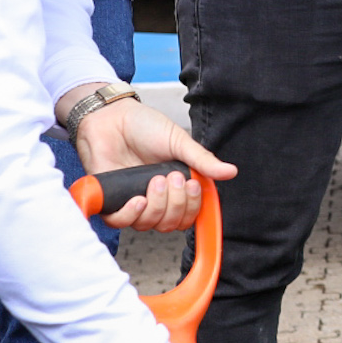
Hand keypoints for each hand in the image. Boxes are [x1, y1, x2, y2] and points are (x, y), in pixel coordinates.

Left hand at [61, 93, 235, 231]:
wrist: (112, 118)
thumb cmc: (144, 126)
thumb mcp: (179, 141)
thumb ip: (202, 160)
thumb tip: (230, 172)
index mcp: (176, 186)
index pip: (189, 213)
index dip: (193, 207)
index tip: (194, 185)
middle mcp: (156, 197)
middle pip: (171, 223)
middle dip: (176, 203)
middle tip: (173, 177)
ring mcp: (134, 200)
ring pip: (150, 224)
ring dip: (157, 204)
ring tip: (155, 179)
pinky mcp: (111, 201)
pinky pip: (122, 222)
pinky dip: (132, 214)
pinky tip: (138, 199)